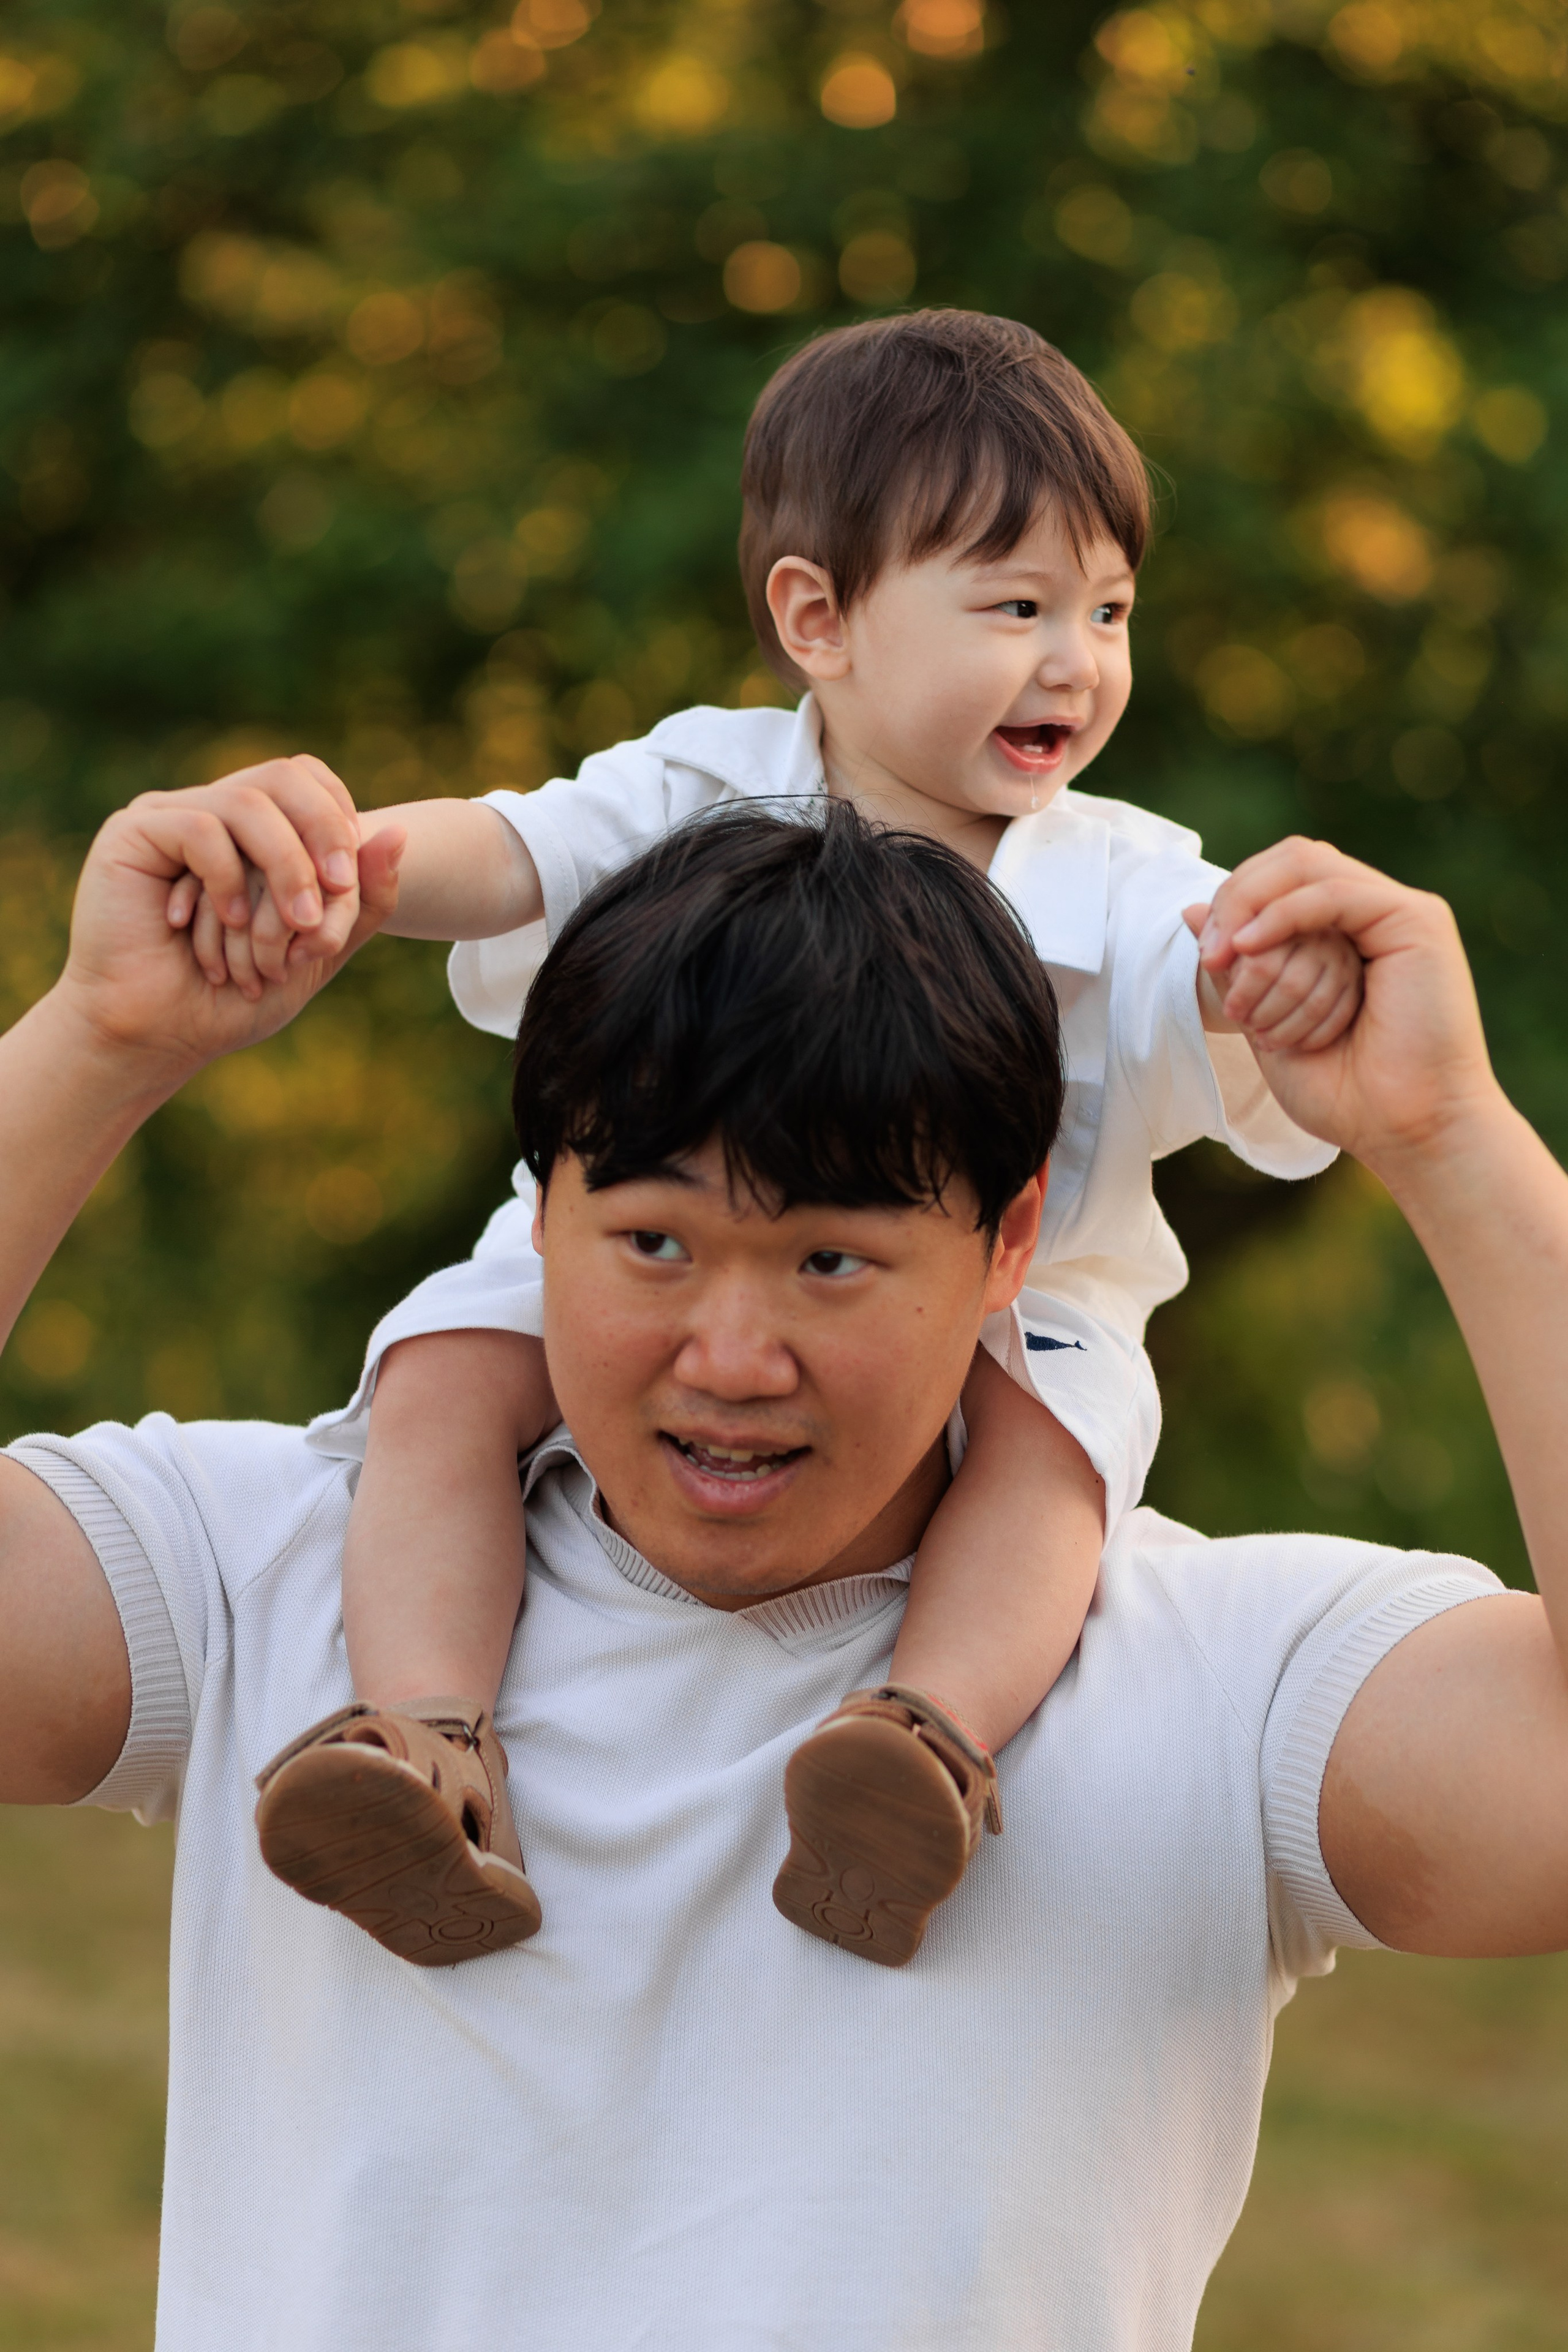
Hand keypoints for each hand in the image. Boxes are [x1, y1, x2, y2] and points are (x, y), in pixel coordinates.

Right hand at [56, 773, 404, 1085]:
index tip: (348, 883)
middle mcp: (210, 811)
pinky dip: (227, 877)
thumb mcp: (318, 949)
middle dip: (323, 833)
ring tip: (295, 926)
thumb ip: (362, 898)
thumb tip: (403, 832)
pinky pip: (199, 828)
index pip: (309, 782)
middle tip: (337, 891)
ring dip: (285, 866)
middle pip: (284, 777)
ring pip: (248, 803)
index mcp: (251, 831)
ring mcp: (170, 816)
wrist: (161, 1035)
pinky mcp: (133, 832)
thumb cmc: (235, 998)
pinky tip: (231, 921)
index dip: (339, 820)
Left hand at [1182, 837, 1497, 1173]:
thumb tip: (1189, 910)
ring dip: (1253, 910)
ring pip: (1309, 868)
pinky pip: (1335, 892)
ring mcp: (1398, 914)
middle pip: (1291, 861)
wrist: (1407, 1131)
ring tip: (1224, 957)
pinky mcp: (1417, 922)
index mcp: (1343, 936)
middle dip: (1237, 898)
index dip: (1233, 903)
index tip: (1205, 957)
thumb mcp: (1265, 1020)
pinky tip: (1251, 944)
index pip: (1278, 880)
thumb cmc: (1346, 1094)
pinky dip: (1284, 912)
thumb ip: (1236, 968)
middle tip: (1211, 953)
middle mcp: (1372, 916)